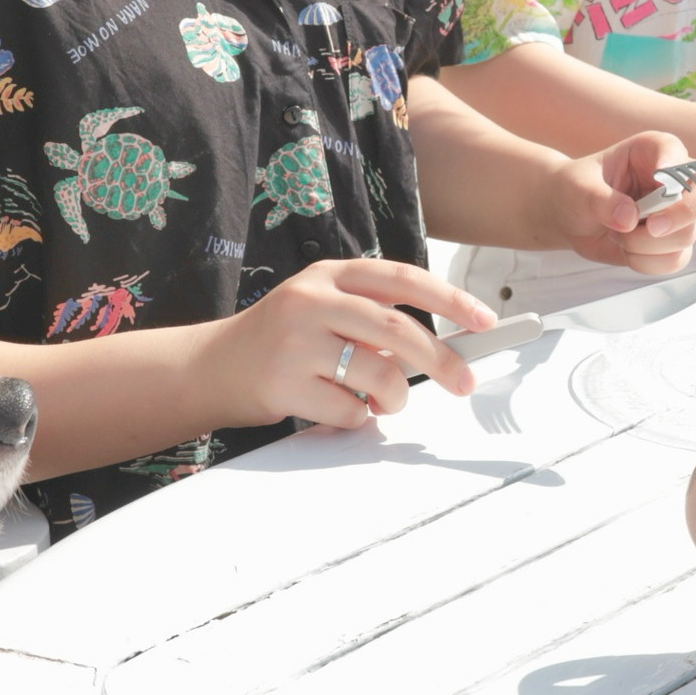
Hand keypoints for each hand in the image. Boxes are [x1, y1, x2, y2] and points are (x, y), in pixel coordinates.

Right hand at [198, 260, 496, 431]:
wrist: (211, 367)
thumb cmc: (282, 341)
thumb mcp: (323, 308)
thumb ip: (374, 318)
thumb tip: (445, 347)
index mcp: (329, 275)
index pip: (403, 279)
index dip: (450, 299)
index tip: (485, 320)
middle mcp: (312, 301)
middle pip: (399, 330)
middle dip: (441, 360)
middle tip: (464, 381)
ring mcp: (295, 343)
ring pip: (379, 377)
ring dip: (393, 399)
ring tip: (381, 401)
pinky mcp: (283, 384)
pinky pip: (349, 411)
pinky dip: (356, 418)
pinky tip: (334, 407)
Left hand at [552, 131, 695, 273]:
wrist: (570, 216)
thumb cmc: (576, 189)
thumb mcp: (578, 188)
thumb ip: (600, 200)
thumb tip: (628, 219)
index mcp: (654, 150)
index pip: (679, 156)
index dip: (676, 173)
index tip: (659, 180)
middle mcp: (675, 179)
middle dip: (683, 215)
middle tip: (651, 227)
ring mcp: (679, 212)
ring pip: (688, 234)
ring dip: (646, 244)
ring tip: (618, 234)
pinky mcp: (674, 241)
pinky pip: (677, 259)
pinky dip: (648, 262)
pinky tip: (627, 250)